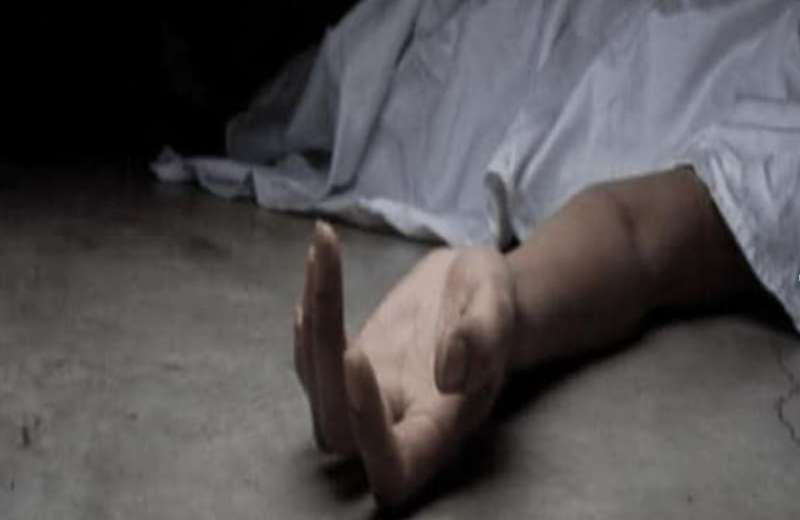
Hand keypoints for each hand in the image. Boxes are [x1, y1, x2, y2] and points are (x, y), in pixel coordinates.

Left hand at [293, 222, 516, 505]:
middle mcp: (397, 421)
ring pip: (317, 387)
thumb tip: (448, 376)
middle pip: (336, 431)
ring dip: (314, 319)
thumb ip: (483, 336)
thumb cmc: (496, 301)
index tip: (360, 355)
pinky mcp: (350, 364)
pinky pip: (313, 355)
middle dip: (323, 361)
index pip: (395, 465)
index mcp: (442, 427)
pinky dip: (310, 311)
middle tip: (326, 287)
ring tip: (326, 244)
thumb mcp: (498, 305)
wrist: (476, 288)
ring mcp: (368, 394)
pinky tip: (318, 266)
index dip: (367, 428)